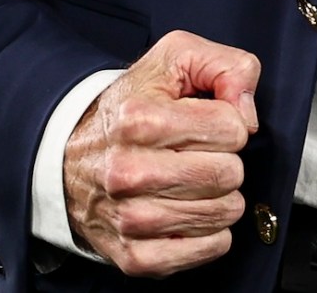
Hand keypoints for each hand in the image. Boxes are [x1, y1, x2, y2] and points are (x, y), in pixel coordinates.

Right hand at [63, 31, 260, 276]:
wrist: (68, 157)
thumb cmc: (130, 108)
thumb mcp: (175, 60)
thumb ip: (226, 66)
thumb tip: (247, 114)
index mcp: (138, 120)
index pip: (231, 129)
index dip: (228, 124)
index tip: (204, 125)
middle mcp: (128, 172)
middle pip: (229, 173)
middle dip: (224, 160)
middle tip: (198, 155)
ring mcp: (130, 218)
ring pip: (224, 212)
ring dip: (219, 197)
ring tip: (192, 182)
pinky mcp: (135, 255)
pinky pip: (209, 248)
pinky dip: (211, 232)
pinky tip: (189, 211)